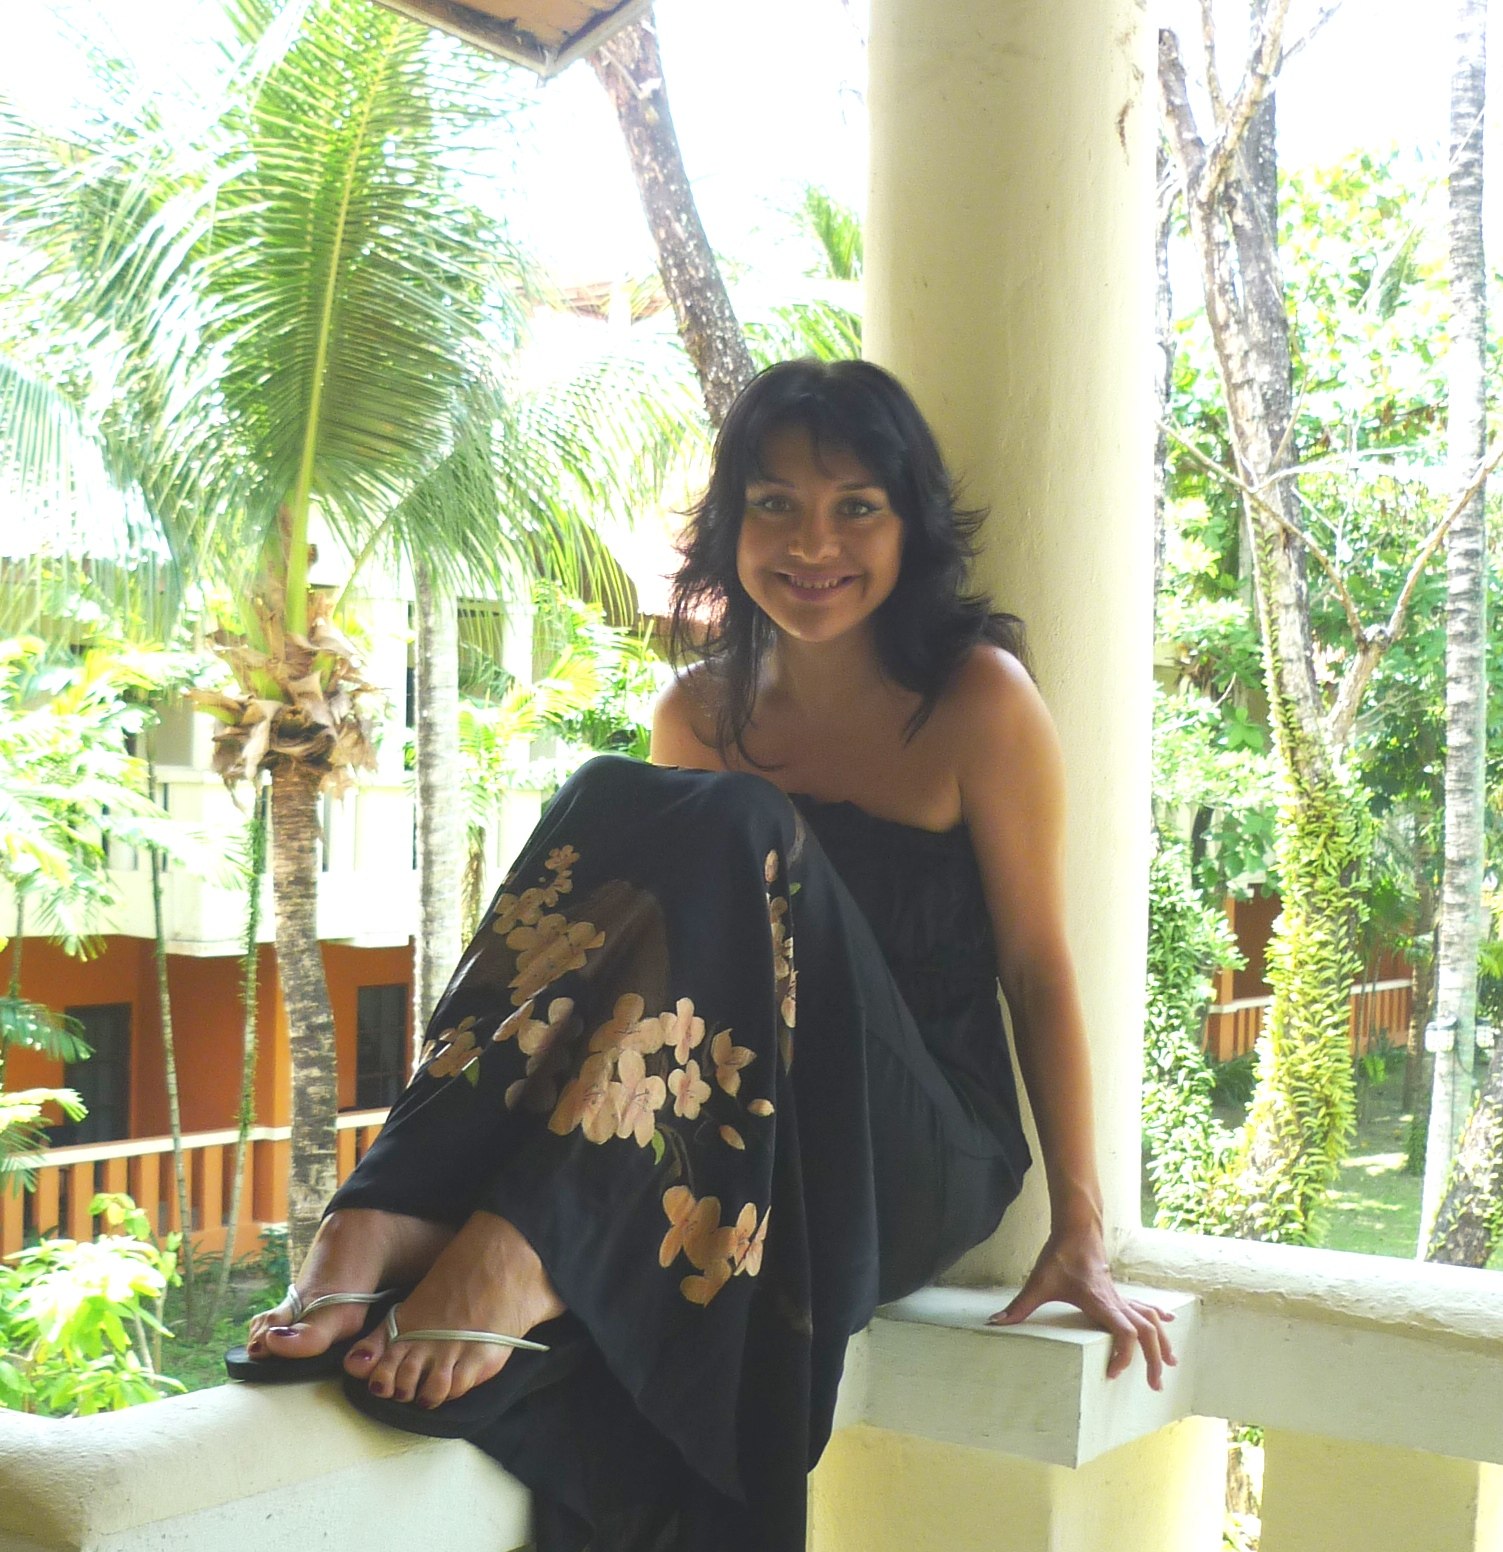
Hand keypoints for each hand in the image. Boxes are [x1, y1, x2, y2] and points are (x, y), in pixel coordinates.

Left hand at [985, 1227, 1176, 1389]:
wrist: (1076, 1228)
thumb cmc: (1060, 1256)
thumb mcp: (1038, 1282)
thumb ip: (1020, 1307)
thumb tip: (996, 1324)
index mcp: (1099, 1302)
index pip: (1124, 1332)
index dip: (1124, 1356)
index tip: (1112, 1374)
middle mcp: (1116, 1301)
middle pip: (1147, 1332)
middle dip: (1153, 1359)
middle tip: (1154, 1385)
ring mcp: (1120, 1296)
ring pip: (1151, 1320)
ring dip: (1162, 1342)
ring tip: (1170, 1364)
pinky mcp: (1119, 1292)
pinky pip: (1145, 1306)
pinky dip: (1159, 1316)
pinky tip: (1171, 1322)